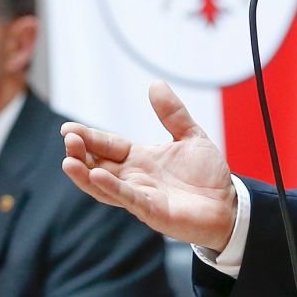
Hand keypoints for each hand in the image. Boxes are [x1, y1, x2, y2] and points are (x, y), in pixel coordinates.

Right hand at [61, 80, 239, 251]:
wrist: (229, 205)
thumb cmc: (207, 175)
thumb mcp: (191, 136)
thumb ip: (172, 113)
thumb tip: (155, 84)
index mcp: (140, 158)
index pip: (107, 145)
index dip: (88, 137)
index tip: (67, 128)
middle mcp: (134, 177)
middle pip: (98, 164)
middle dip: (81, 153)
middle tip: (68, 139)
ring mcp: (141, 195)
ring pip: (104, 185)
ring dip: (85, 174)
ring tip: (69, 161)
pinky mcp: (152, 212)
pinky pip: (128, 199)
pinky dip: (112, 188)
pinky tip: (97, 176)